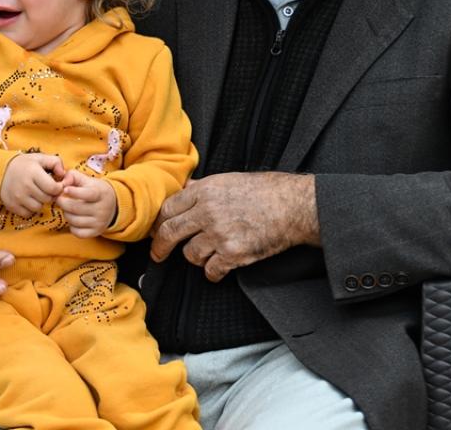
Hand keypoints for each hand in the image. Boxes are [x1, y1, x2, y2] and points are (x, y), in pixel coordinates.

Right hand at [0, 153, 65, 217]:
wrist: (0, 172)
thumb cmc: (24, 165)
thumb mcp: (40, 158)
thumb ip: (55, 162)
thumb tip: (63, 174)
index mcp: (33, 172)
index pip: (54, 188)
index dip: (58, 188)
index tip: (56, 185)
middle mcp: (25, 186)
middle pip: (47, 199)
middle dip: (50, 195)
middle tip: (45, 189)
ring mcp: (17, 197)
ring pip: (39, 208)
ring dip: (40, 202)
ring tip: (36, 194)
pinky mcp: (12, 206)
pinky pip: (28, 214)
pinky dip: (30, 209)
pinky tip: (29, 200)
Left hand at [56, 170, 117, 238]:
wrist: (113, 205)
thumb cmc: (95, 190)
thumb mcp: (88, 180)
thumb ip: (73, 176)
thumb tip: (63, 182)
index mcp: (101, 193)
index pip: (88, 194)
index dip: (75, 192)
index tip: (65, 189)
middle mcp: (102, 209)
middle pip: (76, 208)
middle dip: (63, 203)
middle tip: (59, 199)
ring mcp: (99, 222)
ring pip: (74, 221)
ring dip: (66, 214)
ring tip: (67, 208)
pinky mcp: (96, 232)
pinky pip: (77, 232)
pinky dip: (71, 226)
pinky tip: (73, 219)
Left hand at [149, 172, 318, 281]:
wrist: (293, 206)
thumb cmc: (265, 191)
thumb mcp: (228, 179)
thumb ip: (202, 187)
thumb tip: (184, 187)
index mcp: (204, 191)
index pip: (167, 209)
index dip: (159, 223)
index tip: (157, 231)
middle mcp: (207, 212)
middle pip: (169, 233)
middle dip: (160, 248)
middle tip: (159, 255)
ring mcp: (219, 234)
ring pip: (190, 255)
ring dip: (196, 257)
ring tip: (209, 253)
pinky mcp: (233, 254)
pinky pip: (210, 271)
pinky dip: (214, 272)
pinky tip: (220, 266)